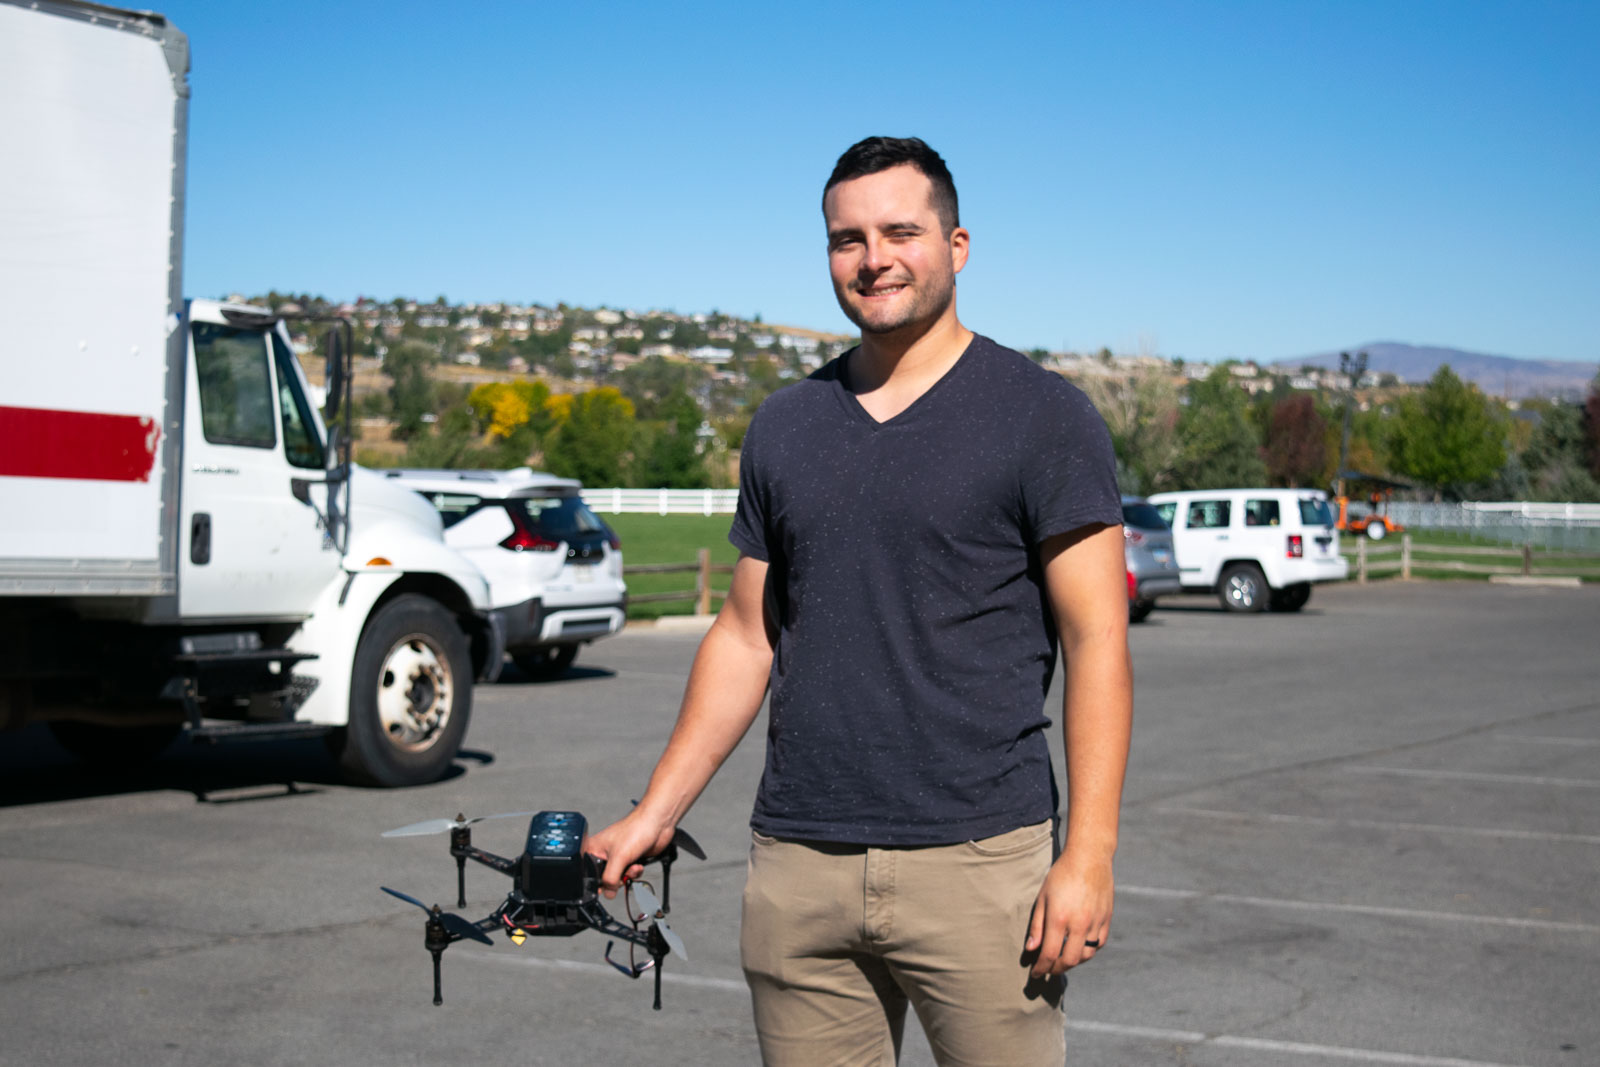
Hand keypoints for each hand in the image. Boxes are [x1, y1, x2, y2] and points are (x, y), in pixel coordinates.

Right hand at [583, 806, 678, 897]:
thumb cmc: (636, 829)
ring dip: (627, 876)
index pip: (588, 874)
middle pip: (604, 879)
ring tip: (633, 866)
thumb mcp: (618, 857)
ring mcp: (617, 858)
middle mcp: (604, 854)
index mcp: (593, 850)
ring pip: (618, 879)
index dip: (596, 882)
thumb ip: (610, 878)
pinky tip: (638, 864)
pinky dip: (635, 873)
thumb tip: (608, 893)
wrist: (657, 825)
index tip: (606, 886)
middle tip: (621, 873)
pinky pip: (628, 875)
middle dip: (616, 879)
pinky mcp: (629, 860)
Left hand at [1024, 846, 1112, 977]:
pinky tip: (1078, 947)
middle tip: (1048, 969)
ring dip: (1073, 962)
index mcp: (1059, 918)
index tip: (1035, 974)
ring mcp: (1096, 922)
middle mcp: (1079, 923)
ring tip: (1062, 959)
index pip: (1049, 954)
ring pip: (1086, 955)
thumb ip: (1037, 926)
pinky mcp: (1106, 919)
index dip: (1041, 968)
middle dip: (1057, 969)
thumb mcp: (1043, 897)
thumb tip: (1031, 950)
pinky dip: (1088, 951)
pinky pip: (1099, 944)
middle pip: (1069, 960)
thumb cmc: (1061, 875)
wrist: (1089, 857)